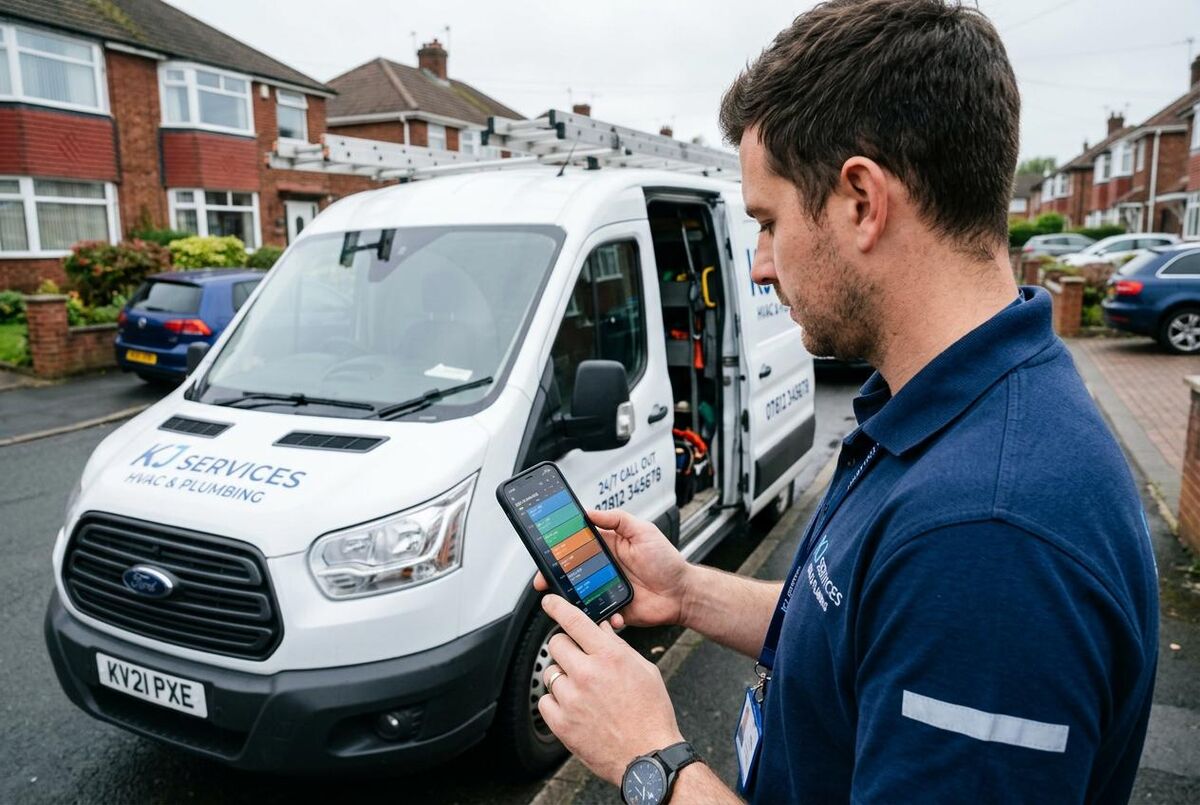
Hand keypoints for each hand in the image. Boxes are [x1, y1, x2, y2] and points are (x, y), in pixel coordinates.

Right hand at [533, 508, 693, 629]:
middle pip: (570, 572)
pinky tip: (602, 615)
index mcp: (607, 547)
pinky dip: (595, 617)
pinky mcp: (612, 609)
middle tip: (544, 580)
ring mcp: (605, 590)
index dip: (559, 548)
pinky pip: (597, 615)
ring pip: (578, 595)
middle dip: (554, 576)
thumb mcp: (644, 531)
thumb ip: (617, 519)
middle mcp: (603, 568)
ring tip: (565, 600)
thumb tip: (590, 512)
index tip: (545, 550)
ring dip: (570, 599)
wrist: (682, 593)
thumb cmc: (667, 561)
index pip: (576, 545)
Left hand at [538, 593, 684, 784]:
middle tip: (577, 660)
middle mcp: (587, 674)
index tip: (548, 601)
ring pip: (550, 672)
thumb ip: (618, 647)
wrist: (648, 755)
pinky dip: (555, 701)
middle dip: (566, 647)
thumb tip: (601, 630)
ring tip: (582, 691)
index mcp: (609, 657)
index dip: (557, 606)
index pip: (575, 621)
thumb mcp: (644, 670)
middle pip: (556, 643)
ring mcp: (572, 699)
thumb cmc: (651, 714)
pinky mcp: (562, 723)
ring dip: (562, 676)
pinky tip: (574, 707)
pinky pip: (544, 700)